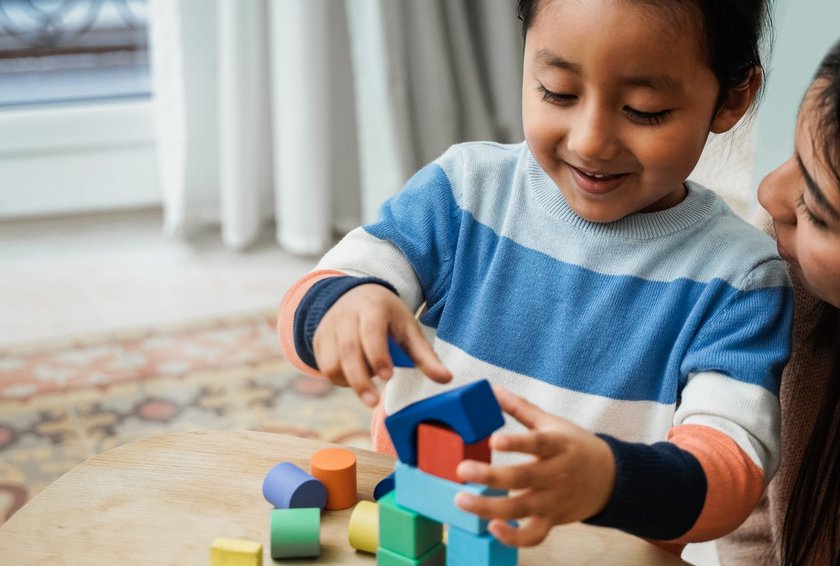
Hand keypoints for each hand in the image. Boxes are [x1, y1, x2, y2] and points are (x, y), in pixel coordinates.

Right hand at [313, 283, 451, 407]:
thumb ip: (425, 356)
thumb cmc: (388, 317)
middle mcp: (346, 315)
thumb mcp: (408, 329)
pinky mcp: (318, 341)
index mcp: (372, 308)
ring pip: (332, 362)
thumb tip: (447, 379)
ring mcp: (328, 328)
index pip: (371, 331)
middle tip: (373, 402)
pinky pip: (325, 367)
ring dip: (350, 380)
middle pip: (348, 350)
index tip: (387, 376)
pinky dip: (340, 379)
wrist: (356, 296)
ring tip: (368, 385)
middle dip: (360, 379)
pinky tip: (355, 378)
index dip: (377, 354)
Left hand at [454, 386, 615, 546]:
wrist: (610, 478)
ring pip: (521, 508)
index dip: (516, 443)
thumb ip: (521, 409)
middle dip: (490, 476)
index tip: (493, 440)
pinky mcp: (553, 520)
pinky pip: (534, 535)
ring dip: (489, 508)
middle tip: (462, 469)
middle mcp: (556, 474)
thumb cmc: (574, 446)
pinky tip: (492, 528)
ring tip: (461, 500)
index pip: (537, 443)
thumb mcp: (553, 423)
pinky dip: (514, 537)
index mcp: (557, 446)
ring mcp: (554, 500)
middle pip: (523, 478)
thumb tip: (493, 389)